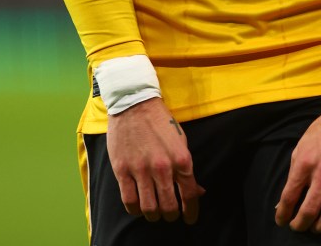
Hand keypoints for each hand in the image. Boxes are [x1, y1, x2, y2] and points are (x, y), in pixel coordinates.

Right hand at [106, 97, 204, 223]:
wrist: (134, 102)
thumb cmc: (160, 121)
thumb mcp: (181, 140)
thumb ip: (187, 168)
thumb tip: (198, 191)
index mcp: (181, 159)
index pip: (189, 195)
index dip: (191, 211)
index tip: (189, 218)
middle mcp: (162, 167)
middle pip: (168, 207)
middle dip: (171, 215)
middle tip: (170, 214)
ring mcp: (141, 169)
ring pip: (148, 208)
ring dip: (153, 215)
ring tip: (154, 212)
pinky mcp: (122, 170)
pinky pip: (129, 201)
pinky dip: (135, 209)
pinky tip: (138, 206)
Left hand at [275, 102, 320, 234]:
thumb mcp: (302, 146)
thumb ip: (294, 172)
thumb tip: (286, 198)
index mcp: (305, 162)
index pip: (289, 196)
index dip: (283, 214)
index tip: (281, 220)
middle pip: (309, 210)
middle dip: (300, 224)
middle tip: (298, 227)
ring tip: (317, 227)